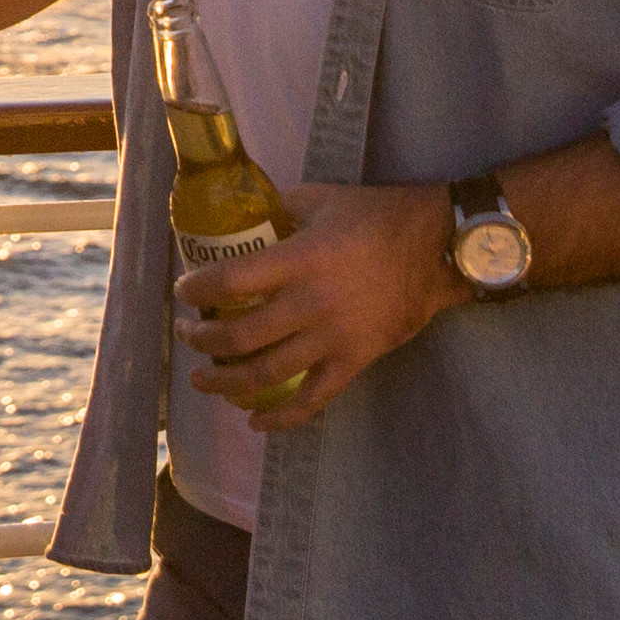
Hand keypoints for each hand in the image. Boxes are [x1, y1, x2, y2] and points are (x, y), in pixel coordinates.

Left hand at [179, 178, 464, 430]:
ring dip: (227, 381)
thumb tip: (241, 213)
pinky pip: (315, 398)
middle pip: (241, 336)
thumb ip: (278, 207)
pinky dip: (283, 416)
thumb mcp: (320, 199)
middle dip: (202, 340)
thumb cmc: (375, 216)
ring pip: (269, 373)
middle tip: (184, 335)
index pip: (231, 281)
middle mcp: (312, 304)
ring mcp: (335, 338)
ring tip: (201, 380)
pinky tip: (255, 421)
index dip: (197, 289)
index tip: (182, 291)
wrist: (437, 248)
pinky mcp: (356, 360)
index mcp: (300, 260)